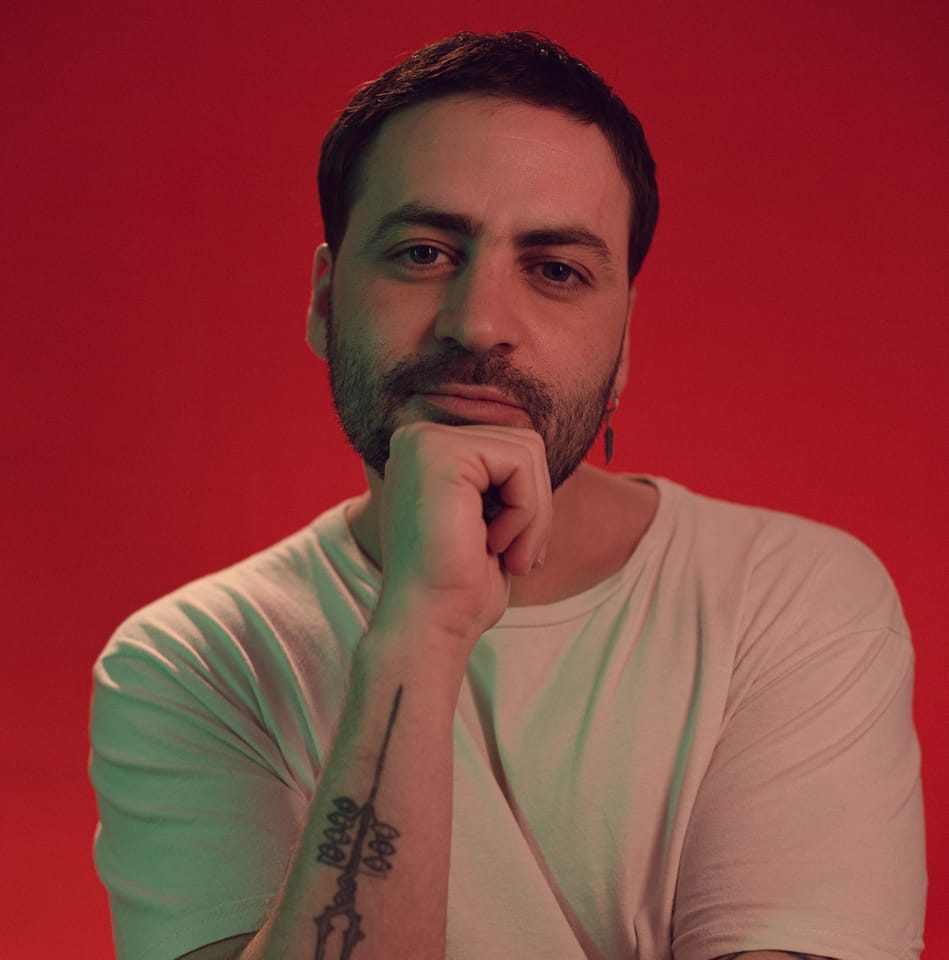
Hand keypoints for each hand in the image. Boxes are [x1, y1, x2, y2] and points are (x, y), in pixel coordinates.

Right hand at [371, 422, 551, 655]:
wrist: (429, 625)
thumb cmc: (459, 586)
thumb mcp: (487, 518)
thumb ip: (501, 477)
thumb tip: (532, 442)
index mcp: (426, 452)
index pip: (510, 449)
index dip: (527, 502)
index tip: (513, 552)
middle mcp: (418, 437)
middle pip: (523, 444)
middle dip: (535, 507)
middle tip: (515, 558)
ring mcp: (425, 441)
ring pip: (527, 451)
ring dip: (532, 513)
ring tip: (504, 553)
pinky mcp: (440, 453)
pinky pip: (520, 463)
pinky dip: (526, 512)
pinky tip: (493, 545)